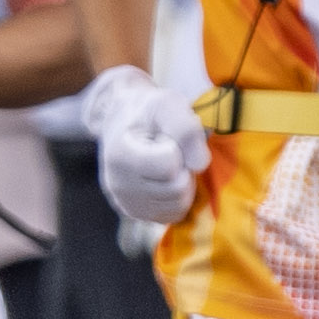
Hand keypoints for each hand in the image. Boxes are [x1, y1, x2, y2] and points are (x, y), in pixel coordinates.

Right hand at [79, 62, 203, 236]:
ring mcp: (126, 204)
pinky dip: (177, 197)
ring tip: (168, 164)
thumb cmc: (146, 111)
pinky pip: (173, 214)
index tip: (165, 138)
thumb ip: (186, 128)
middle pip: (177, 188)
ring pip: (178, 204)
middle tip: (171, 151)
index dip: (178, 149)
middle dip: (183, 168)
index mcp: (120, 155)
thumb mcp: (166, 104)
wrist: (121, 122)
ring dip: (182, 183)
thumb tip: (200, 164)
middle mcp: (118, 185)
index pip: (169, 166)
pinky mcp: (136, 214)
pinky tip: (165, 179)